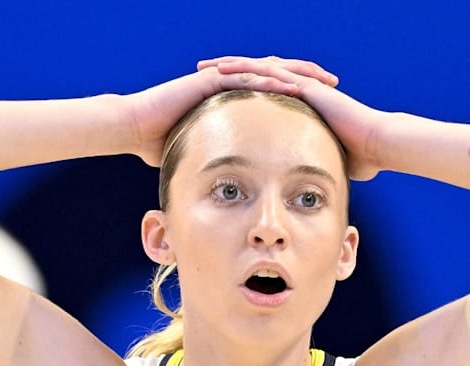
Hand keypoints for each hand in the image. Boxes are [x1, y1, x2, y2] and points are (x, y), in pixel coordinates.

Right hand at [121, 58, 339, 167]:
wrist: (135, 129)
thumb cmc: (161, 145)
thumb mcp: (202, 153)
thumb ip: (222, 163)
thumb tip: (236, 191)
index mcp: (234, 99)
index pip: (274, 91)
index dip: (302, 95)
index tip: (327, 104)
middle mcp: (231, 84)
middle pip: (277, 74)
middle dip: (307, 77)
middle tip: (334, 85)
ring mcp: (221, 78)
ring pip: (266, 70)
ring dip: (294, 73)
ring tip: (319, 80)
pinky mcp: (210, 80)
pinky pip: (244, 76)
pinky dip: (266, 79)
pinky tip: (288, 83)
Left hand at [196, 56, 386, 179]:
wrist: (377, 145)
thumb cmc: (360, 158)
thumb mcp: (327, 162)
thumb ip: (313, 168)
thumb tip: (306, 191)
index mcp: (301, 104)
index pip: (264, 92)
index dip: (239, 90)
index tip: (216, 94)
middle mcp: (300, 90)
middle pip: (257, 75)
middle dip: (229, 72)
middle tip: (201, 72)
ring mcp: (303, 85)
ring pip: (260, 68)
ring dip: (232, 65)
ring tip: (206, 66)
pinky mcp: (306, 86)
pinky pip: (271, 72)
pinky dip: (248, 69)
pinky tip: (226, 69)